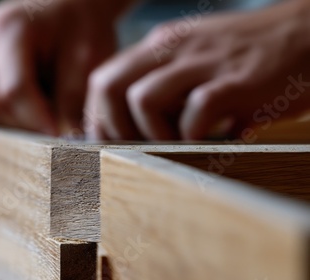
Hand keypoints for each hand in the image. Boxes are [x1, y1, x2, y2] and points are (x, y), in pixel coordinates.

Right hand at [0, 0, 131, 134]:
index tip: (61, 134)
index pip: (13, 92)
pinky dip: (8, 113)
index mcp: (7, 30)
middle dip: (26, 125)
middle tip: (56, 126)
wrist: (67, 4)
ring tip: (45, 110)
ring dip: (16, 121)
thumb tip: (66, 138)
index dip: (38, 120)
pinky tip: (32, 102)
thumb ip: (74, 96)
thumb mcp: (88, 56)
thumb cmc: (81, 26)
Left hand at [85, 0, 309, 140]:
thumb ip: (162, 83)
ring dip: (151, 135)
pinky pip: (195, 113)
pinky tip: (212, 138)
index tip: (108, 141)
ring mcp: (203, 63)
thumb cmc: (244, 55)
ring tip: (174, 144)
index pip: (103, 78)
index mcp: (160, 45)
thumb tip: (129, 125)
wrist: (306, 33)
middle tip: (132, 148)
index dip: (97, 115)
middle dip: (112, 127)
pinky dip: (195, 136)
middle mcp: (173, 49)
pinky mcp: (236, 82)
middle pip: (109, 86)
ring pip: (143, 100)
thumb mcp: (193, 57)